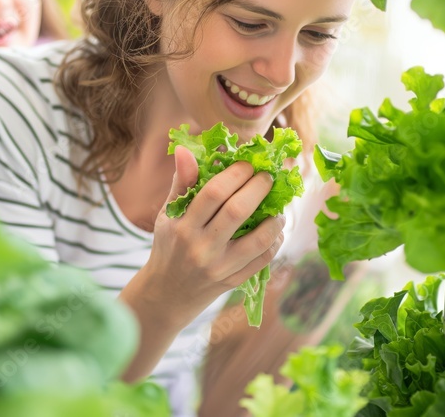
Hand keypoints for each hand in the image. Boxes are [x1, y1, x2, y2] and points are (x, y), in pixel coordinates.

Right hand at [131, 145, 286, 328]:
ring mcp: (219, 267)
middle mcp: (201, 247)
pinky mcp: (233, 282)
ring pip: (258, 239)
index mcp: (183, 226)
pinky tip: (275, 230)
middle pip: (237, 211)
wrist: (166, 294)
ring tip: (278, 207)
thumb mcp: (168, 215)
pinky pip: (263, 259)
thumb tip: (185, 149)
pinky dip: (275, 241)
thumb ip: (181, 182)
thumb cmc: (169, 246)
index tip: (248, 163)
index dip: (235, 173)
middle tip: (268, 177)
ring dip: (275, 218)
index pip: (213, 193)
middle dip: (259, 188)